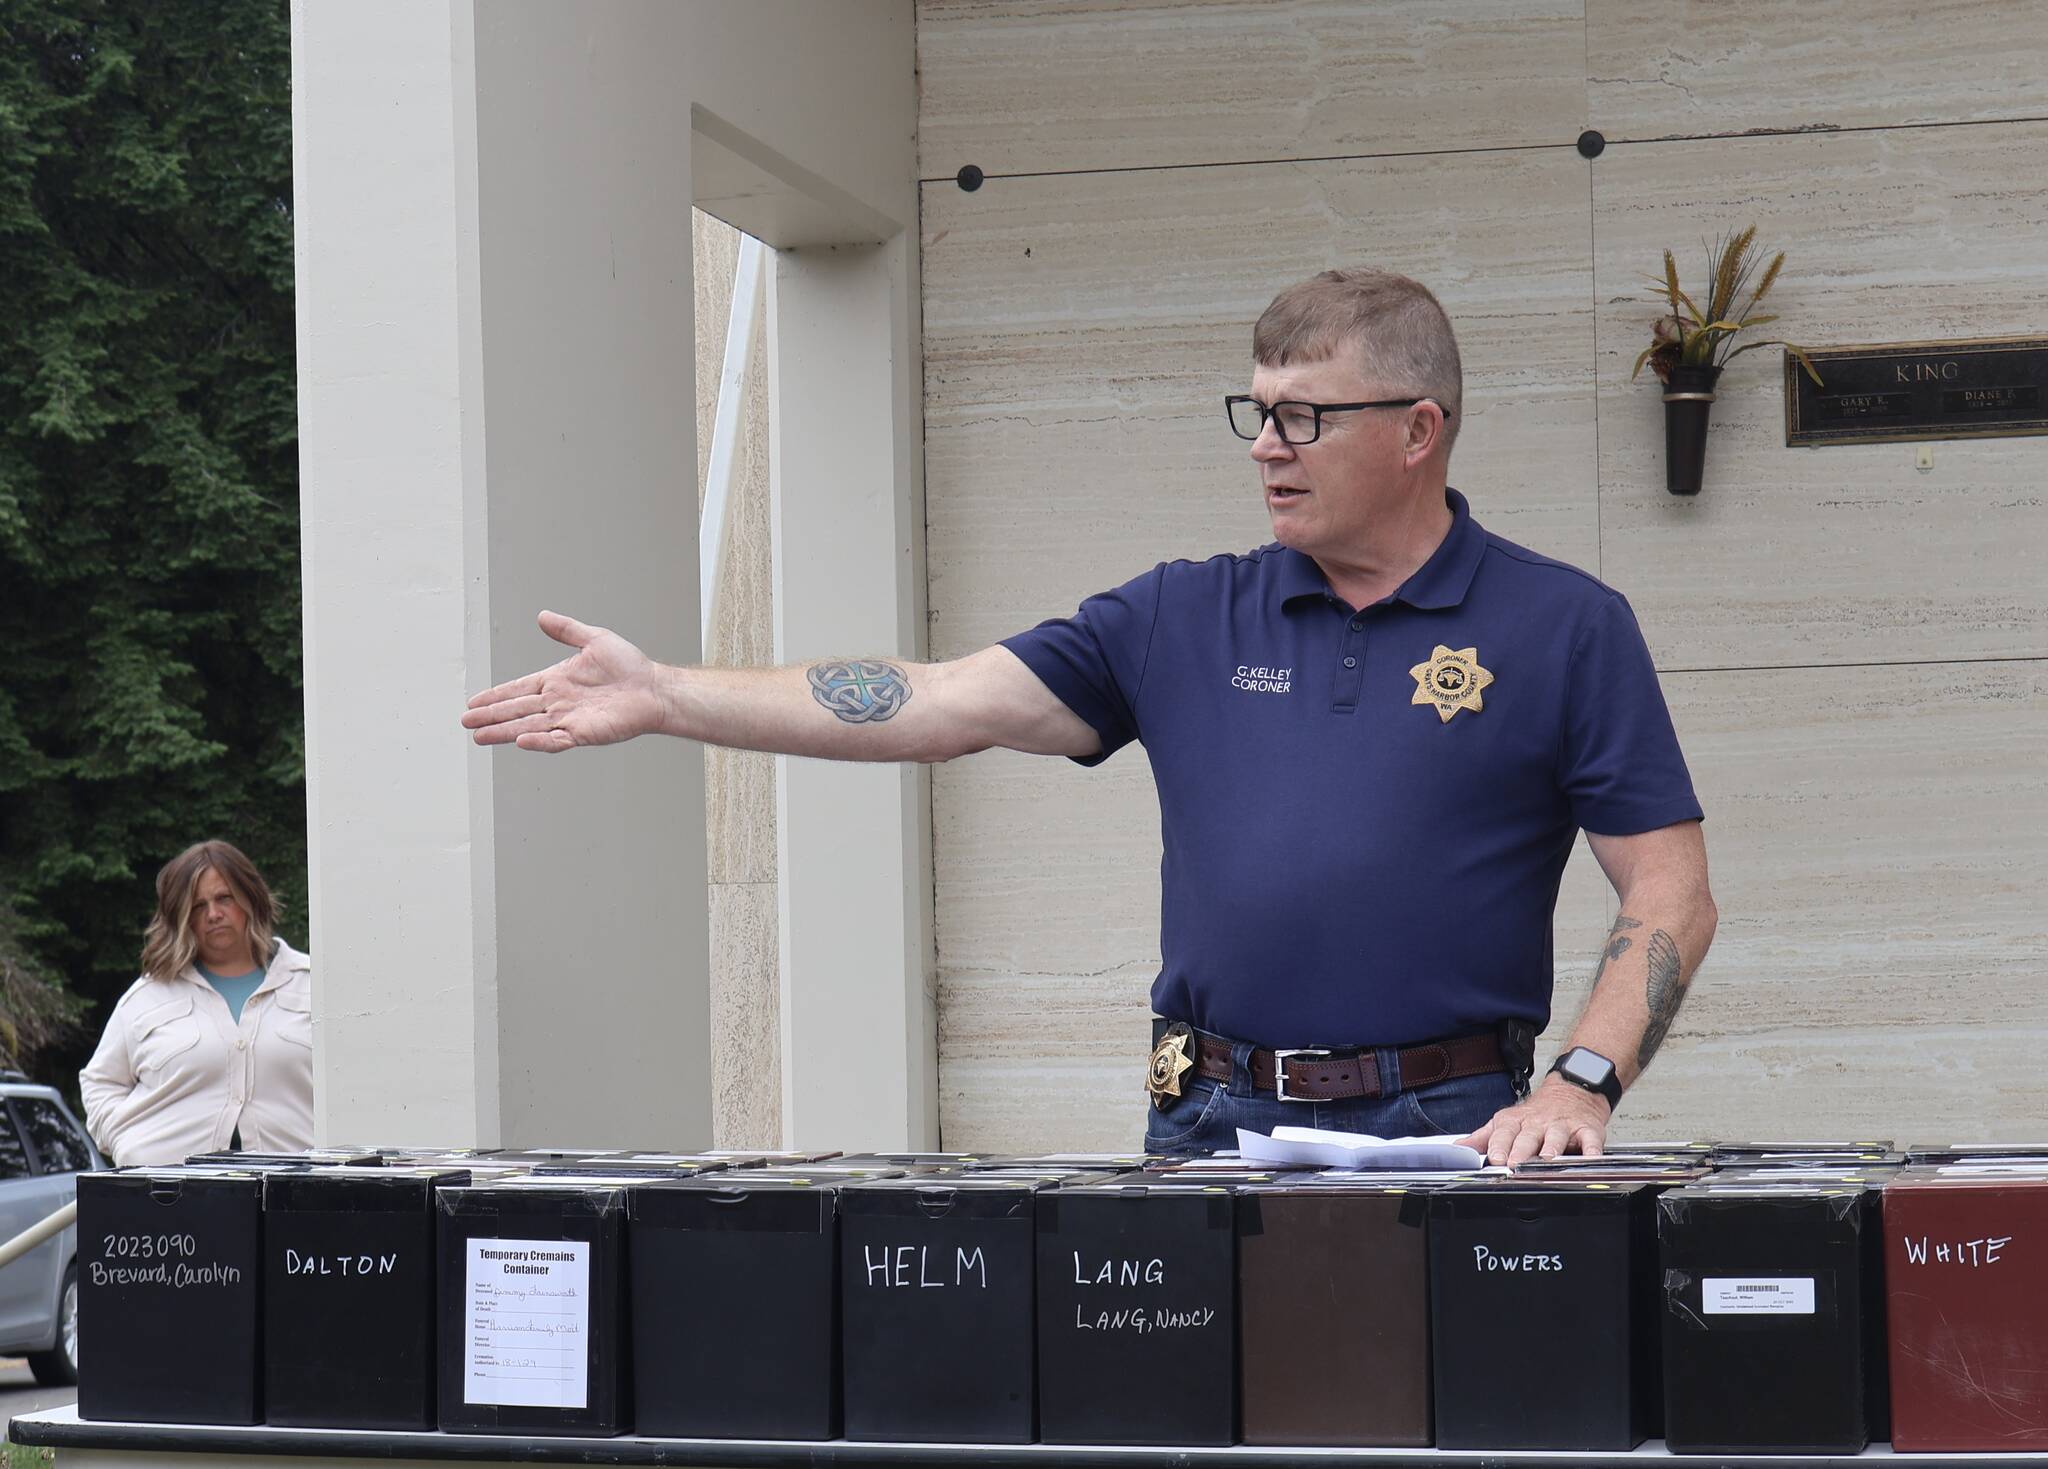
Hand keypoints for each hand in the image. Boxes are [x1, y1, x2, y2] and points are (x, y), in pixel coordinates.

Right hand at [461, 611, 667, 752]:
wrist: (654, 688)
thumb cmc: (630, 666)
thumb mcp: (594, 639)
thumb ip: (566, 630)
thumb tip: (542, 616)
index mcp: (556, 680)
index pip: (518, 689)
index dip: (496, 695)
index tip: (473, 702)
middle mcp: (558, 702)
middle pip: (516, 710)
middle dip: (490, 716)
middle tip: (467, 723)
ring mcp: (569, 719)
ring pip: (529, 726)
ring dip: (504, 731)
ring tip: (480, 737)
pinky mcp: (584, 733)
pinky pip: (556, 739)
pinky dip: (539, 741)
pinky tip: (520, 740)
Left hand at [1456, 1077, 1610, 1165]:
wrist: (1572, 1090)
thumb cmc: (1537, 1114)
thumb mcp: (1506, 1122)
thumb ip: (1483, 1138)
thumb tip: (1459, 1149)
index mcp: (1516, 1122)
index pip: (1504, 1133)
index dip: (1498, 1145)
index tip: (1493, 1158)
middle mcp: (1538, 1123)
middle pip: (1528, 1136)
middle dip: (1521, 1150)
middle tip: (1514, 1163)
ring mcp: (1563, 1125)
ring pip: (1556, 1136)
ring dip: (1552, 1147)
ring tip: (1547, 1158)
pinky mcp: (1587, 1129)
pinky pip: (1590, 1140)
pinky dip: (1592, 1149)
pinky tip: (1590, 1158)